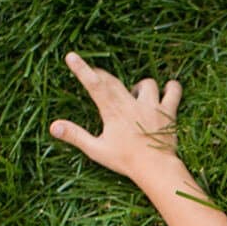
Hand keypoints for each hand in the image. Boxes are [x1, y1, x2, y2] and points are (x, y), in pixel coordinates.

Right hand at [50, 52, 182, 183]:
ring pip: (146, 84)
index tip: (71, 56)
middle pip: (115, 81)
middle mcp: (132, 104)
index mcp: (113, 112)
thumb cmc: (126, 161)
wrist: (157, 169)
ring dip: (139, 87)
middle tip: (96, 76)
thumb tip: (53, 126)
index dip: (82, 69)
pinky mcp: (169, 112)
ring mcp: (152, 107)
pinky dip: (171, 87)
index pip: (95, 85)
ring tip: (134, 96)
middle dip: (103, 76)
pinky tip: (167, 88)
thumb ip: (75, 136)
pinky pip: (173, 91)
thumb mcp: (97, 150)